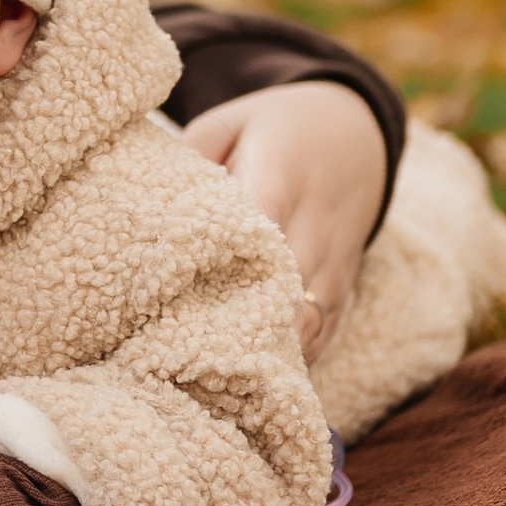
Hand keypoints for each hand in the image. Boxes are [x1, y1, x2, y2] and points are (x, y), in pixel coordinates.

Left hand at [180, 78, 386, 361]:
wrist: (356, 129)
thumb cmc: (273, 127)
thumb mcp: (228, 123)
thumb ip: (192, 158)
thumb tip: (148, 205)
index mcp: (280, 175)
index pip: (259, 225)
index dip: (229, 264)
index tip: (184, 299)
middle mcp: (316, 222)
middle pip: (286, 285)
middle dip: (243, 322)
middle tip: (189, 359)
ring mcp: (338, 257)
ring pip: (311, 318)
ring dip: (271, 349)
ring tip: (221, 381)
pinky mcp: (348, 281)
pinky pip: (328, 329)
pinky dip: (299, 356)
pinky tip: (261, 379)